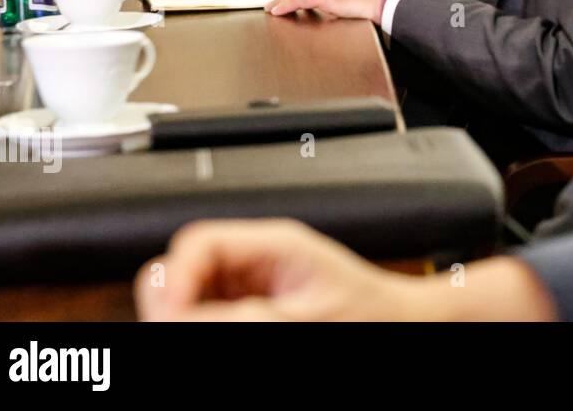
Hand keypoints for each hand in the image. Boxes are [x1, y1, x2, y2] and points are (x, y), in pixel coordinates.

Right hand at [134, 219, 416, 320]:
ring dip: (186, 316)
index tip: (172, 313)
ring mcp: (248, 290)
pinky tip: (214, 331)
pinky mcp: (248, 313)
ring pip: (187, 299)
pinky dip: (201, 324)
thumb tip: (184, 314)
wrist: (401, 325)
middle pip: (183, 271)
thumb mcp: (307, 314)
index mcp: (273, 244)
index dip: (174, 276)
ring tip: (201, 329)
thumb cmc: (372, 313)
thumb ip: (249, 315)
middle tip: (179, 328)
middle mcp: (254, 262)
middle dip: (173, 302)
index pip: (199, 241)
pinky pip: (207, 316)